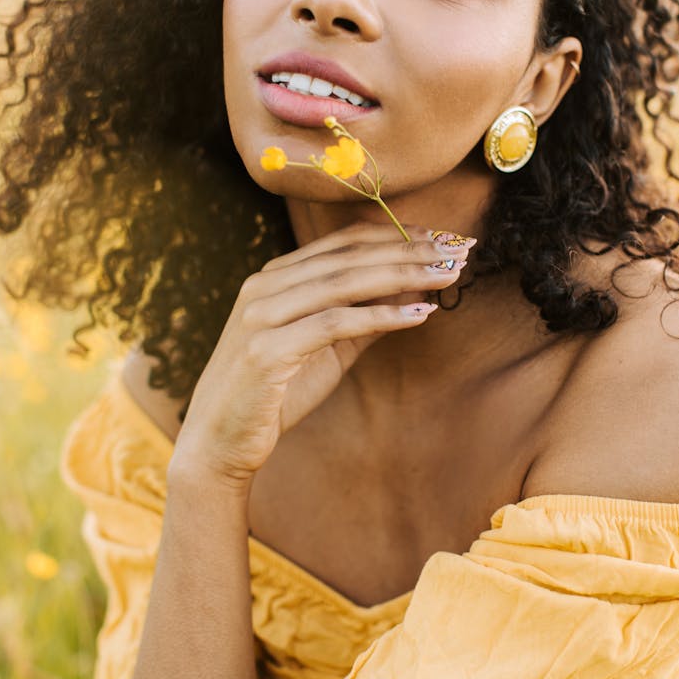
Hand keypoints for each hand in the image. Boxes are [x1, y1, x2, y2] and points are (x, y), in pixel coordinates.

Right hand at [171, 223, 474, 485]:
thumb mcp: (328, 350)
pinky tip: (422, 312)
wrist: (219, 444)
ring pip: (346, 281)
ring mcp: (262, 314)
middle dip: (411, 249)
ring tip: (449, 273)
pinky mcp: (267, 349)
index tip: (445, 237)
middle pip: (351, 255)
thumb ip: (364, 318)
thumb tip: (415, 290)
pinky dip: (382, 316)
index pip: (346, 242)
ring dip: (405, 274)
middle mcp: (265, 285)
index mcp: (276, 277)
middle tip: (459, 248)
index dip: (399, 235)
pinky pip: (336, 323)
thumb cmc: (274, 396)